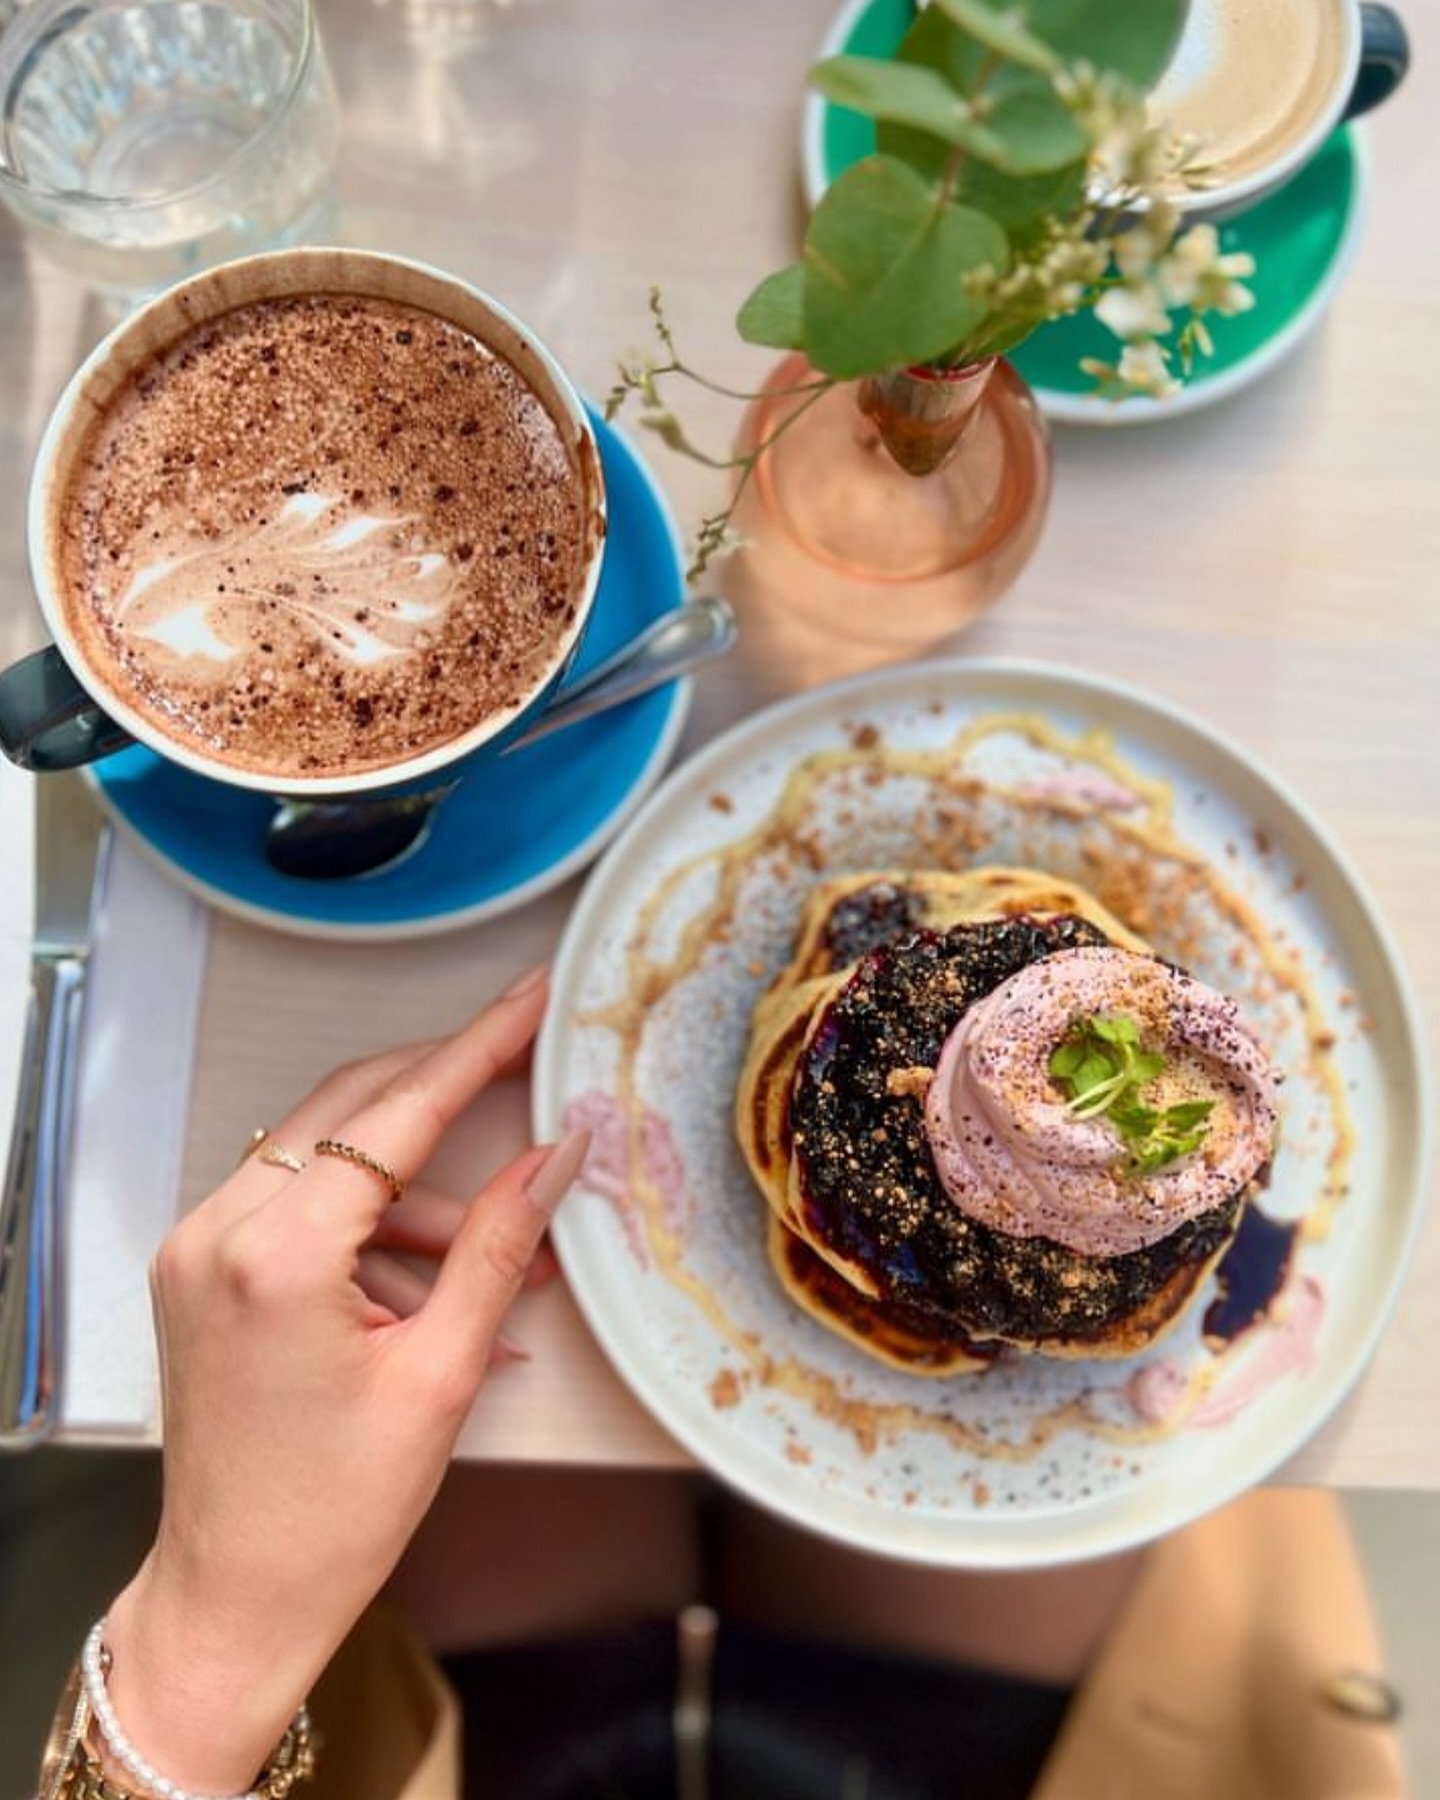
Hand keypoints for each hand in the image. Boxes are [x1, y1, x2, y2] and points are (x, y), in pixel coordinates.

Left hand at [100, 967, 584, 1794]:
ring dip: (412, 1180)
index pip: (397, 1112)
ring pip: (325, 1152)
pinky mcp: (198, 1269)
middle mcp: (217, 1229)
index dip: (478, 1047)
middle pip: (350, 1106)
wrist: (235, 1596)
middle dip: (444, 1082)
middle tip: (526, 1057)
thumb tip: (559, 1152)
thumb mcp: (440, 1374)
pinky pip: (297, 1202)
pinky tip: (434, 1285)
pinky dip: (369, 1222)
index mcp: (277, 1253)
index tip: (531, 997)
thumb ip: (498, 1245)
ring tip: (495, 1248)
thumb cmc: (336, 1511)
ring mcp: (197, 1247)